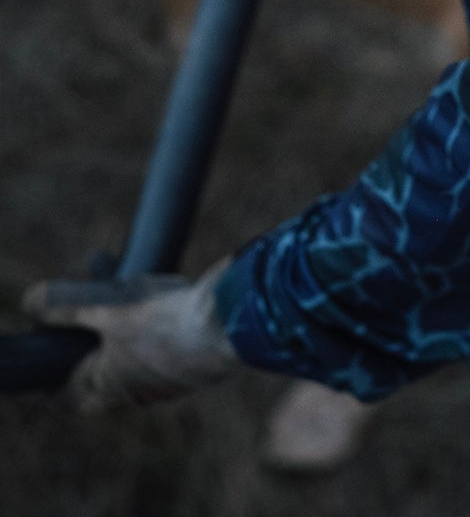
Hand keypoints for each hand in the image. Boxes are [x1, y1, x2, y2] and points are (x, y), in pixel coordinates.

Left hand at [22, 260, 238, 412]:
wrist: (229, 326)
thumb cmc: (164, 325)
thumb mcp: (107, 310)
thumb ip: (66, 307)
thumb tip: (31, 302)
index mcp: (106, 386)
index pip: (66, 396)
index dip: (52, 377)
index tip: (46, 350)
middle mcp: (134, 390)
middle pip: (100, 369)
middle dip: (91, 335)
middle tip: (88, 304)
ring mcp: (166, 378)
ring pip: (134, 352)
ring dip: (125, 320)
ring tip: (128, 281)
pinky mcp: (191, 361)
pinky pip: (164, 342)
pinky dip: (155, 319)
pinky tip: (164, 292)